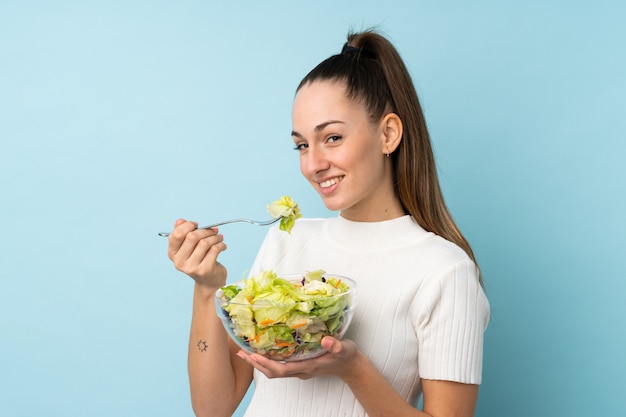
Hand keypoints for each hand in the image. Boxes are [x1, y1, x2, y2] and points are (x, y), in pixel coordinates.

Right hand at [167, 219, 227, 287]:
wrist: (209, 281)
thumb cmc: (200, 260)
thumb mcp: (189, 247)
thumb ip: (183, 233)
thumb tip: (180, 221)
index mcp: (173, 254)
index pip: (176, 234)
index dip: (188, 226)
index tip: (197, 225)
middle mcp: (179, 262)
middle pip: (192, 237)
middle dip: (205, 231)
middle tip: (213, 231)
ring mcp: (191, 267)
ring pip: (205, 243)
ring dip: (215, 237)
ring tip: (219, 237)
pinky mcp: (204, 270)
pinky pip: (214, 250)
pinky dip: (221, 245)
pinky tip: (222, 246)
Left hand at [236, 336, 358, 379]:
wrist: (351, 366)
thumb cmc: (346, 356)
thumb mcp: (344, 348)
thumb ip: (336, 345)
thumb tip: (326, 339)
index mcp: (308, 367)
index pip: (282, 369)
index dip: (266, 364)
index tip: (253, 355)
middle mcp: (300, 370)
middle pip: (273, 372)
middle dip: (256, 364)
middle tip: (241, 353)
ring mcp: (300, 369)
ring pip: (275, 370)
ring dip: (259, 362)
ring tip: (245, 352)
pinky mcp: (300, 365)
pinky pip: (280, 365)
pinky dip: (268, 359)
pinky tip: (263, 350)